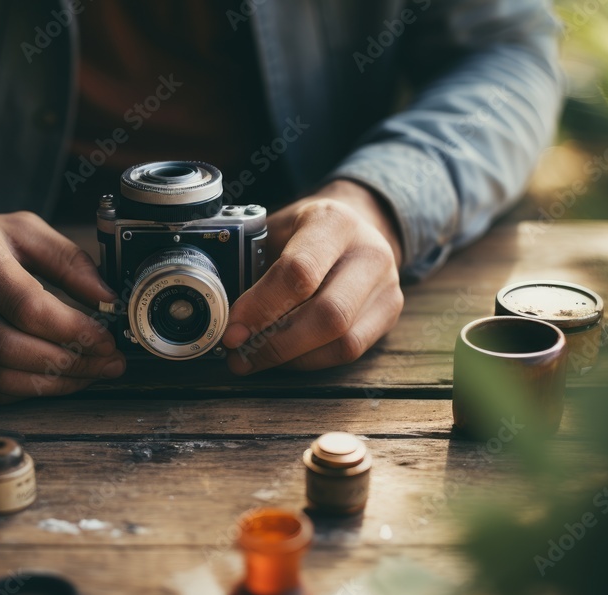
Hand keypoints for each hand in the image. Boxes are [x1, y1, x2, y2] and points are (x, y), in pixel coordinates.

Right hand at [0, 198, 124, 402]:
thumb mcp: (24, 230)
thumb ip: (70, 261)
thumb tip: (108, 299)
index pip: (28, 307)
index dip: (75, 330)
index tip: (108, 339)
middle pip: (13, 349)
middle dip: (72, 363)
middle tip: (109, 363)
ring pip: (0, 378)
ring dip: (55, 384)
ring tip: (91, 374)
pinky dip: (29, 390)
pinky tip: (57, 379)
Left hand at [221, 180, 403, 373]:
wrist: (356, 224)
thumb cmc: (303, 231)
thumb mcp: (274, 229)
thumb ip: (249, 262)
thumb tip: (218, 311)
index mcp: (334, 222)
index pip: (299, 272)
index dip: (261, 307)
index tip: (232, 329)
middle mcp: (369, 252)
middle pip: (328, 314)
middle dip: (275, 342)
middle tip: (239, 353)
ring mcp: (387, 285)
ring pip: (343, 340)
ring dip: (291, 357)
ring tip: (255, 358)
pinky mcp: (390, 312)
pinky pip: (350, 351)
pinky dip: (311, 360)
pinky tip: (284, 356)